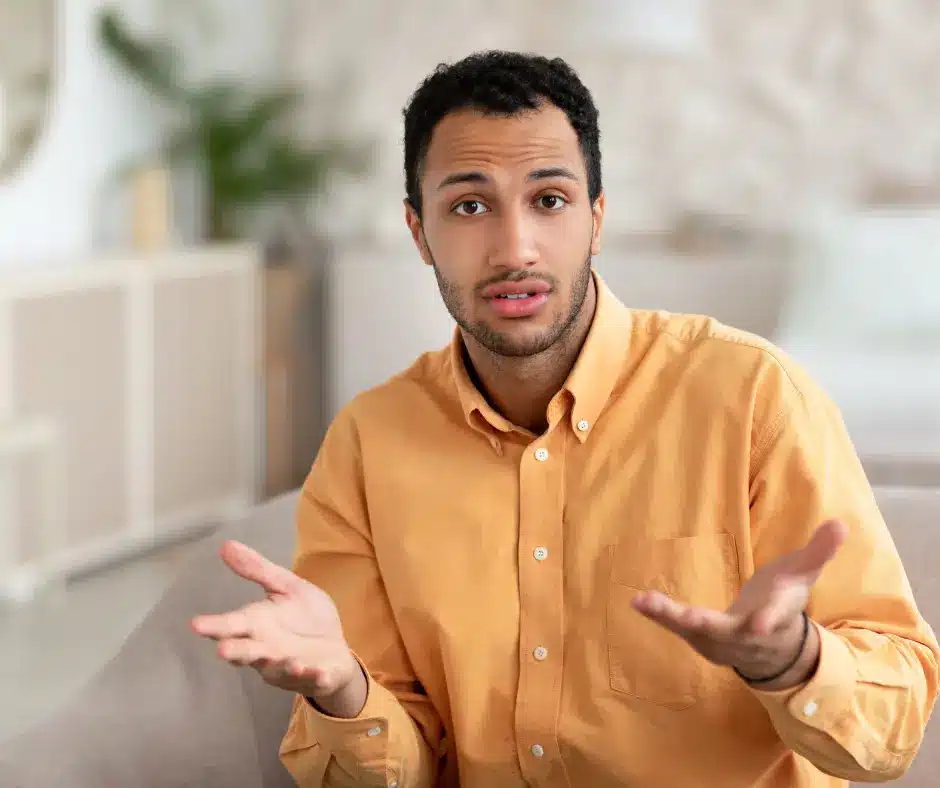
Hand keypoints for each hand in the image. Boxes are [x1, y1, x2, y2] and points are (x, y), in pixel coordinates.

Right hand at [191, 540, 362, 705]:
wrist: (335, 647)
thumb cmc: (304, 617)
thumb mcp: (286, 586)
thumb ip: (257, 569)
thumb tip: (226, 544)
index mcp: (258, 625)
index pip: (232, 625)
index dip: (215, 625)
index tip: (196, 624)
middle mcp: (267, 650)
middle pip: (247, 652)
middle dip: (236, 651)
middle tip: (223, 650)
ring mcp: (289, 666)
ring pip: (279, 669)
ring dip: (281, 666)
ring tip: (289, 661)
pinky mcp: (316, 676)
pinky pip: (315, 678)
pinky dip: (316, 676)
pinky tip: (320, 672)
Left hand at [631, 520, 847, 688]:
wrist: (772, 648)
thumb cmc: (784, 600)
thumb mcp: (802, 575)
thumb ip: (818, 551)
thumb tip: (841, 524)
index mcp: (775, 616)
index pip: (774, 619)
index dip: (768, 621)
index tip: (760, 625)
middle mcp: (746, 635)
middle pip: (724, 631)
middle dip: (702, 623)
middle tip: (684, 615)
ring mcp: (721, 642)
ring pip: (694, 631)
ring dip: (669, 618)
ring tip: (643, 601)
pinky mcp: (701, 640)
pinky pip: (678, 628)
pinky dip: (659, 616)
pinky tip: (637, 601)